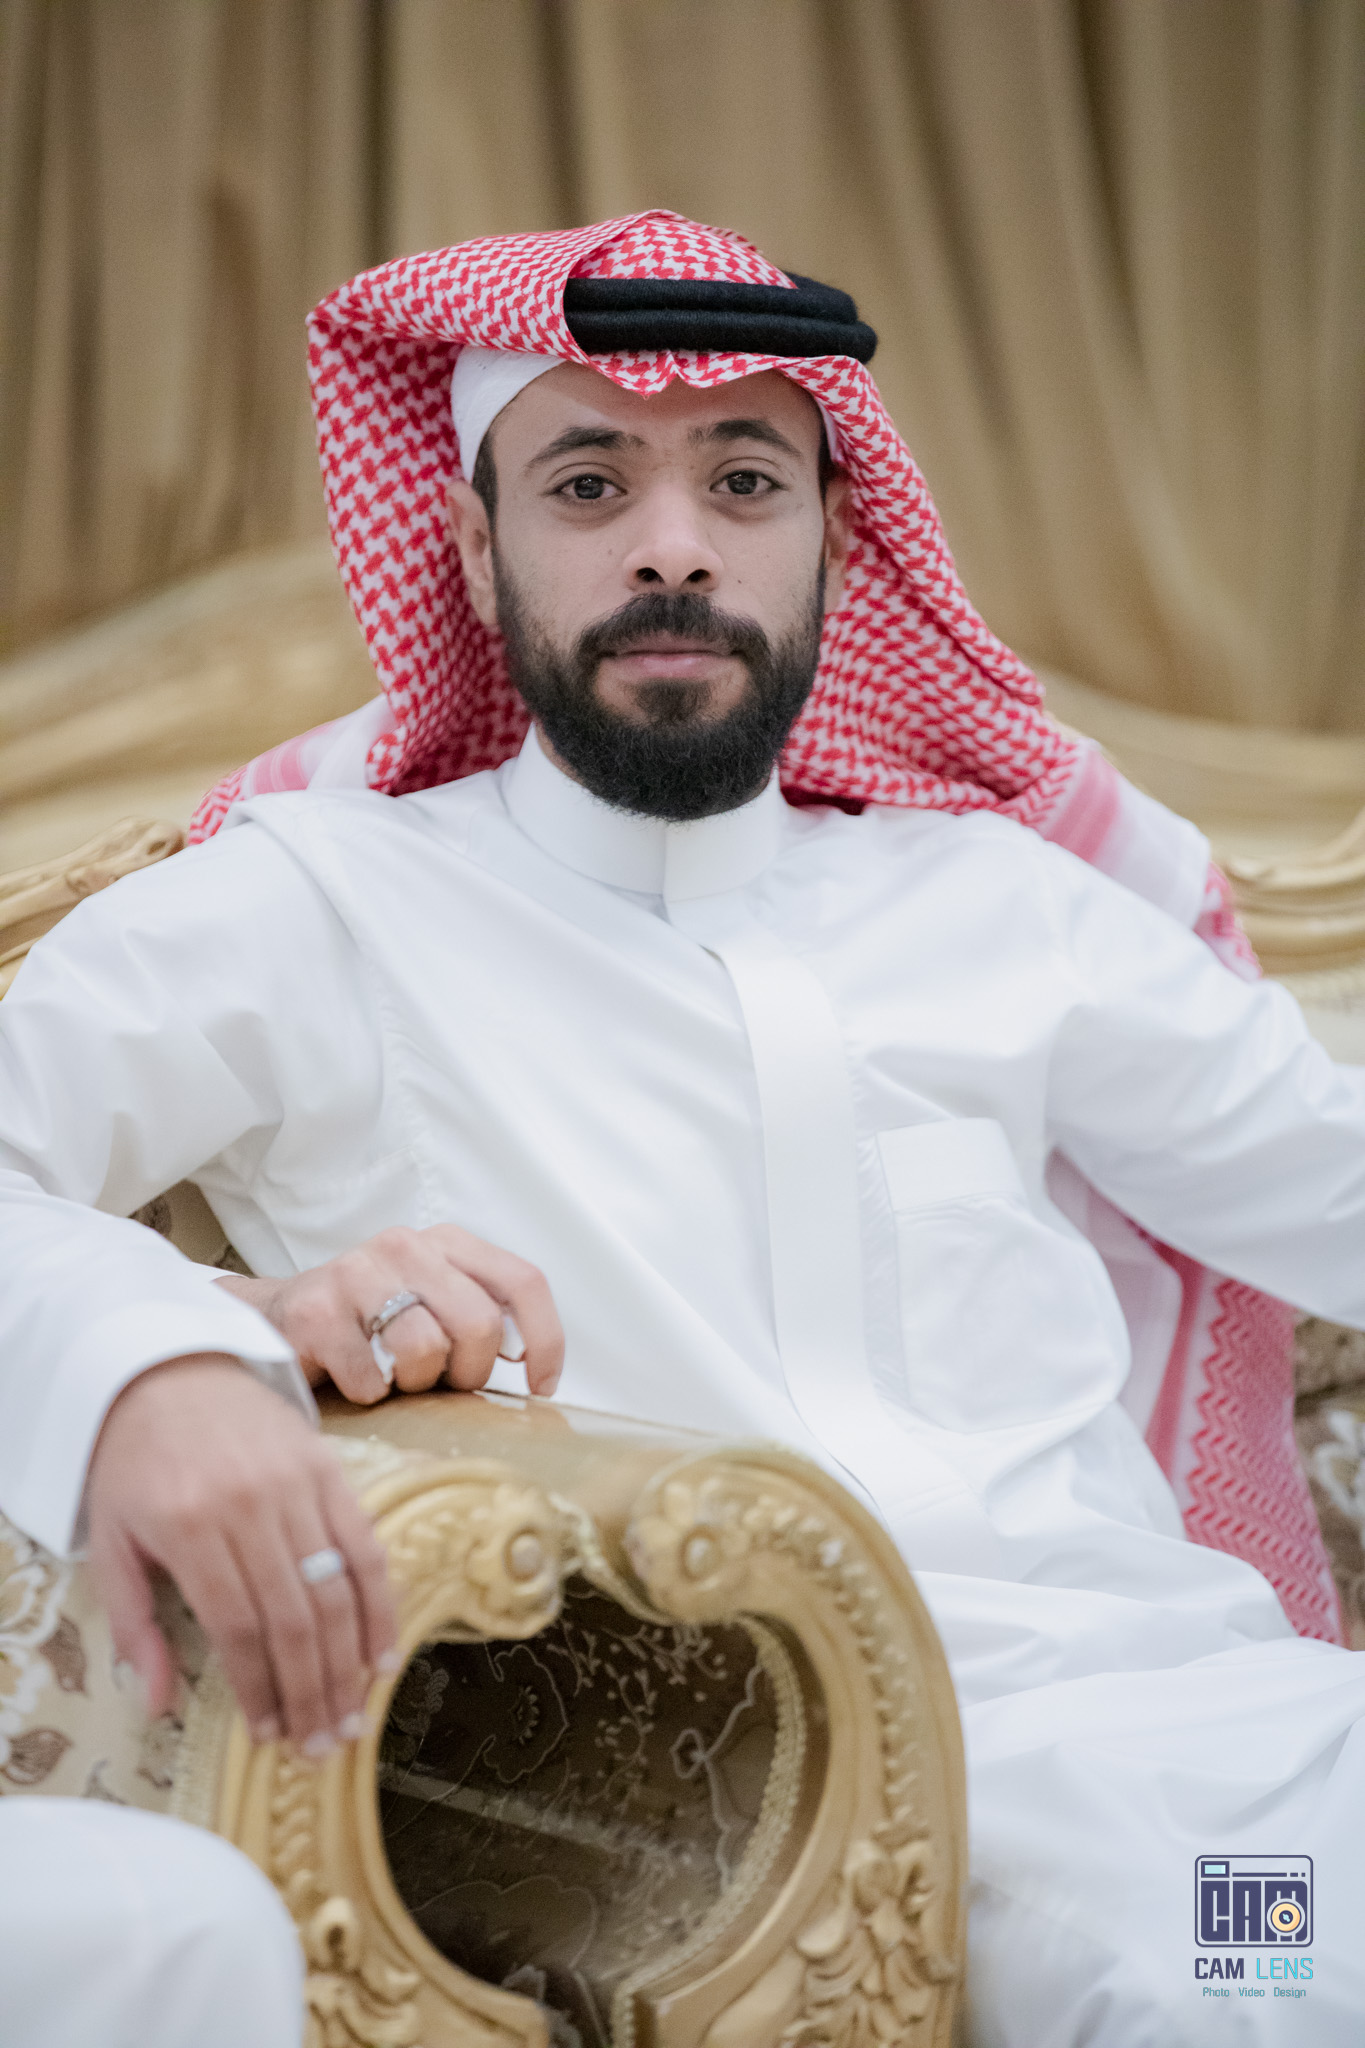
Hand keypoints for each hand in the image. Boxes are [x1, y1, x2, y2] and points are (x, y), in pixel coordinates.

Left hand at [87, 1357, 396, 1749]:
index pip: (239, 1627)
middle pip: (295, 1618)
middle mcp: (250, 1506)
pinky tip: (381, 1652)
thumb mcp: (112, 1543)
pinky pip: (365, 1545)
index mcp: (189, 1528)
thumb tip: (156, 1707)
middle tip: (322, 1744)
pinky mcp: (329, 1467)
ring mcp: (297, 1483)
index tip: (270, 1735)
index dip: (260, 1689)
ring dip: (349, 1663)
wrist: (165, 1368)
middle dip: (313, 1692)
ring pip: (336, 1589)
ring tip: (352, 1718)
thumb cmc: (133, 1463)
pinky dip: (379, 1604)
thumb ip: (136, 1627)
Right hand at [217, 1224, 563, 1403]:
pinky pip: (370, 1379)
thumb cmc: (374, 1324)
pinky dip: (368, 1396)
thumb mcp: (436, 1302)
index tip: (540, 1385)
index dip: (546, 1340)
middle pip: (479, 1325)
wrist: (277, 1319)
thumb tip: (538, 1373)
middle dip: (470, 1373)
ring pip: (425, 1350)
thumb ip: (483, 1316)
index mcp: (447, 1241)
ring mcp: (355, 1273)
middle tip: (444, 1383)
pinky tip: (354, 1379)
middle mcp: (405, 1246)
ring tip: (394, 1376)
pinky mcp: (313, 1312)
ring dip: (415, 1383)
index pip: (523, 1282)